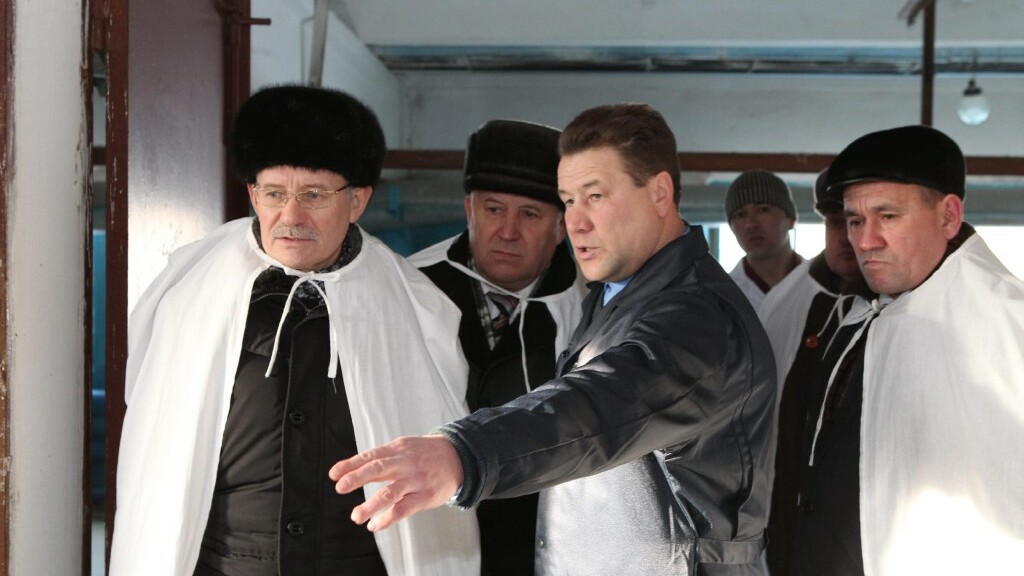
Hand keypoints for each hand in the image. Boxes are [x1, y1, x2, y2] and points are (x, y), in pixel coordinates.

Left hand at [329, 434, 463, 531]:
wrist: (458, 457)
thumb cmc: (425, 454)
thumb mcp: (403, 448)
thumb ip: (381, 458)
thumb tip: (352, 469)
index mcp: (397, 449)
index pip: (370, 456)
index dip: (350, 464)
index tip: (334, 474)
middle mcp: (405, 463)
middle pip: (378, 468)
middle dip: (357, 478)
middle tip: (340, 487)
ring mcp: (416, 480)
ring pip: (390, 492)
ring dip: (371, 505)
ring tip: (356, 516)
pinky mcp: (425, 496)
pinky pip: (403, 509)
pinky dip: (387, 519)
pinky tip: (375, 525)